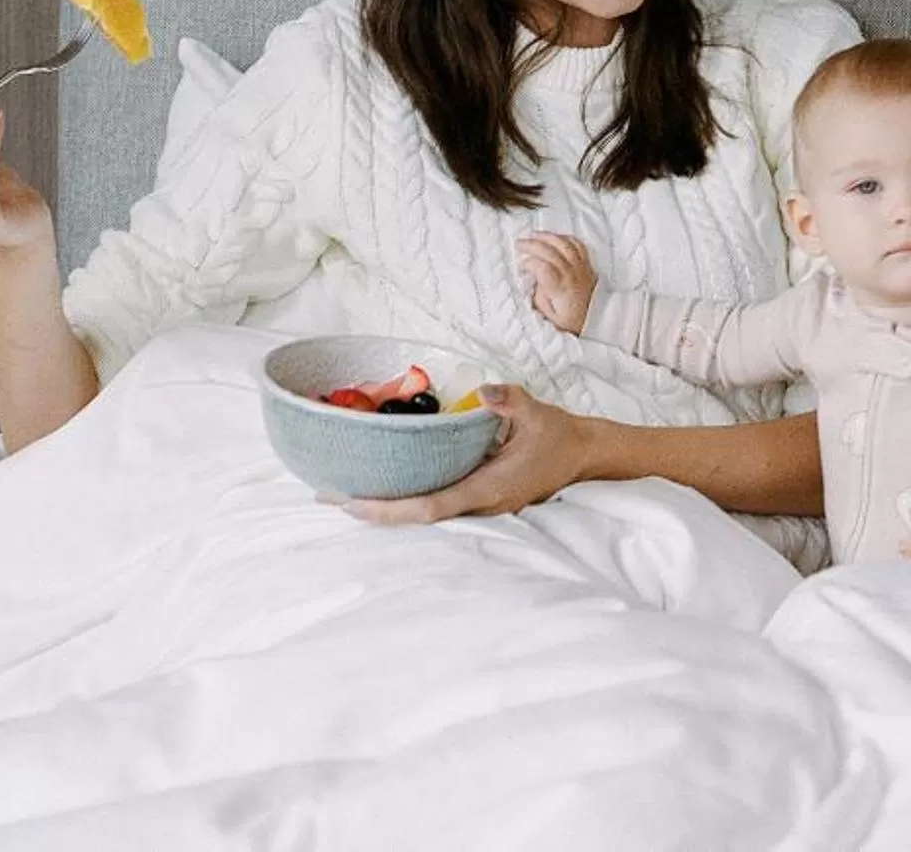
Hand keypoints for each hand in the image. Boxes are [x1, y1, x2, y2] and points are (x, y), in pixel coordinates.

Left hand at [344, 385, 593, 522]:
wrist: (583, 455)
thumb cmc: (559, 435)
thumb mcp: (537, 412)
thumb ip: (510, 400)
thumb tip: (485, 391)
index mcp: (488, 490)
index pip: (430, 507)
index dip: (390, 509)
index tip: (354, 503)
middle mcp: (479, 505)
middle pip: (418, 518)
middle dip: (373, 511)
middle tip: (327, 495)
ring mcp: (479, 506)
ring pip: (424, 515)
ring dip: (385, 507)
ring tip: (342, 493)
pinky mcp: (478, 500)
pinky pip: (435, 504)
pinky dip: (405, 499)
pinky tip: (384, 487)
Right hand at [515, 233, 596, 333]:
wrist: (599, 322)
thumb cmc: (574, 322)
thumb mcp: (551, 319)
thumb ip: (539, 299)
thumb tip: (532, 282)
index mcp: (561, 288)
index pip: (542, 266)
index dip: (529, 263)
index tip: (522, 269)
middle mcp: (572, 274)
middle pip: (551, 251)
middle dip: (533, 244)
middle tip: (519, 244)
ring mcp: (581, 267)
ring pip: (565, 244)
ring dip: (548, 236)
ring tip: (534, 234)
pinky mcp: (587, 265)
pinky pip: (578, 245)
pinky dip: (565, 238)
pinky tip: (556, 237)